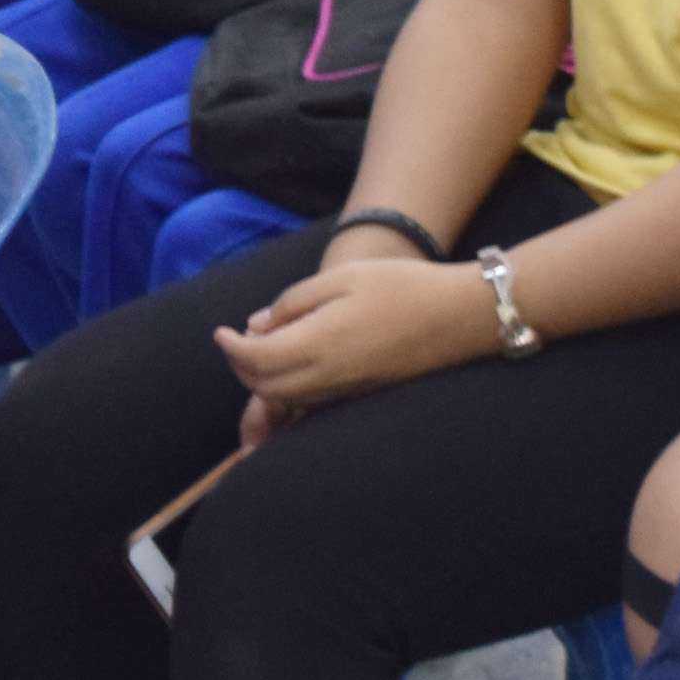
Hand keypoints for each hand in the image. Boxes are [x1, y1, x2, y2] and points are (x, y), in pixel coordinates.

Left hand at [215, 254, 502, 413]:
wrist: (460, 317)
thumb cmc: (403, 287)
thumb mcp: (342, 277)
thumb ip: (294, 302)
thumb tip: (258, 325)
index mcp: (319, 344)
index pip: (254, 359)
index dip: (230, 348)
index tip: (220, 332)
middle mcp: (328, 376)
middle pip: (264, 386)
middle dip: (241, 366)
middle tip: (236, 340)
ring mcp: (345, 392)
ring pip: (285, 399)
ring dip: (263, 379)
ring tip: (261, 348)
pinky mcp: (359, 396)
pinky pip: (309, 401)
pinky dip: (287, 387)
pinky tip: (294, 361)